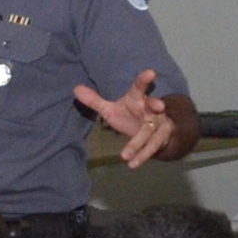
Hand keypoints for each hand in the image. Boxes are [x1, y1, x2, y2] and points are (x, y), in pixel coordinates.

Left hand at [72, 70, 189, 166]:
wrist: (150, 132)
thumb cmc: (129, 116)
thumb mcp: (111, 110)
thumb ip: (95, 101)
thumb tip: (75, 89)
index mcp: (137, 98)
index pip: (140, 87)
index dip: (145, 80)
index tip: (151, 73)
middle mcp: (150, 109)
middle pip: (155, 105)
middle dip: (157, 105)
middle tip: (160, 106)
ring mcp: (159, 123)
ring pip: (150, 132)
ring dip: (139, 143)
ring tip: (124, 156)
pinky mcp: (162, 138)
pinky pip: (153, 147)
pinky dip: (142, 156)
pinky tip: (132, 165)